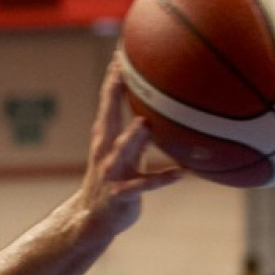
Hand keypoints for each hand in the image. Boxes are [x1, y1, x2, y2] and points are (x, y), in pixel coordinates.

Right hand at [77, 59, 180, 235]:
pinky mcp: (122, 194)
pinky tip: (181, 173)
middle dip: (113, 95)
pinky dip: (161, 179)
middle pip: (108, 118)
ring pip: (120, 152)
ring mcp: (111, 172)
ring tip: (144, 124)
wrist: (93, 218)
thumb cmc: (115, 180)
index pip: (107, 104)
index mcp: (105, 138)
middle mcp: (104, 151)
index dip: (113, 81)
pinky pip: (144, 185)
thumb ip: (139, 134)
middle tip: (120, 73)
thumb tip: (156, 113)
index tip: (119, 56)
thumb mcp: (126, 154)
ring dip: (131, 138)